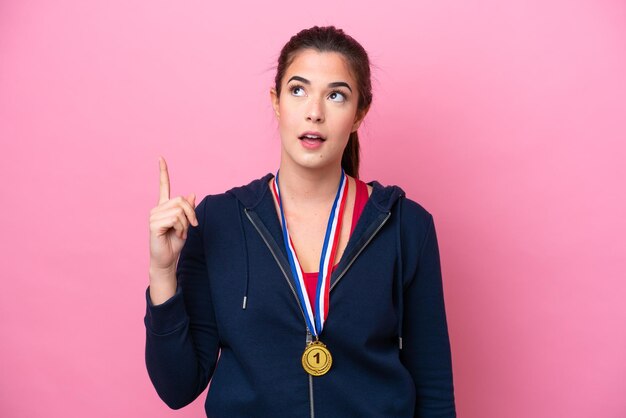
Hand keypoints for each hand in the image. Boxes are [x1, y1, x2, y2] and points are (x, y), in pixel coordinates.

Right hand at [149, 156, 198, 277]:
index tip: (160, 157)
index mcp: (164, 207)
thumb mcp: (187, 224)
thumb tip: (192, 194)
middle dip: (191, 213)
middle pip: (181, 200)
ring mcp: (154, 216)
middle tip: (192, 226)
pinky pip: (175, 219)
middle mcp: (157, 209)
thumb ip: (188, 209)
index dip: (163, 172)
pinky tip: (176, 234)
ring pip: (179, 210)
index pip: (163, 186)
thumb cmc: (175, 242)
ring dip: (186, 223)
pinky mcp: (153, 224)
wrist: (167, 259)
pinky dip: (181, 228)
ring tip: (181, 232)